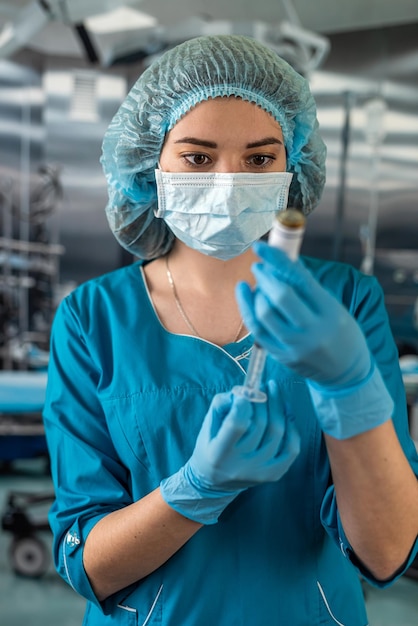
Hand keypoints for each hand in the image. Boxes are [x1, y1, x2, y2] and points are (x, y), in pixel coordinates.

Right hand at [160, 380, 299, 523]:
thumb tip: (245, 391)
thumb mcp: (207, 425)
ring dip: (278, 406)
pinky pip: (292, 447)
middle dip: (263, 398)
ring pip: (278, 432)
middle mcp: (240, 465)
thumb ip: (222, 404)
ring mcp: (260, 472)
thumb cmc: (210, 447)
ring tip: (274, 391)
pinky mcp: (274, 474)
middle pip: (261, 424)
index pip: (237, 424)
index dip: (244, 403)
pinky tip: (285, 412)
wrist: (214, 482)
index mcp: (219, 453)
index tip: (245, 391)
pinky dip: (291, 426)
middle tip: (263, 385)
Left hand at [236, 242, 370, 387]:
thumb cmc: (341, 333)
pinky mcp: (281, 356)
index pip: (299, 280)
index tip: (260, 247)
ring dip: (254, 294)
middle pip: (280, 297)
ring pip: (264, 314)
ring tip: (256, 284)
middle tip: (259, 267)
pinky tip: (246, 297)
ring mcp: (294, 346)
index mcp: (329, 312)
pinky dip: (248, 310)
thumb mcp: (334, 306)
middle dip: (265, 277)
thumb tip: (283, 261)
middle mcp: (312, 330)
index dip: (277, 260)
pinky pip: (257, 331)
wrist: (345, 373)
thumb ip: (308, 286)